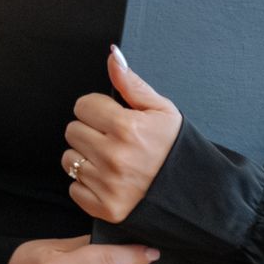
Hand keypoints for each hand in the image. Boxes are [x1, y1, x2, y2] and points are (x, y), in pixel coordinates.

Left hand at [63, 45, 183, 223]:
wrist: (195, 193)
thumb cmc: (176, 148)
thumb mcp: (161, 110)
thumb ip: (131, 83)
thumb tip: (112, 55)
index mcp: (127, 127)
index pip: (82, 105)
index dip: (97, 109)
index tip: (112, 118)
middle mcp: (114, 156)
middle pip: (72, 131)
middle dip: (90, 131)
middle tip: (113, 140)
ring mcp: (108, 185)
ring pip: (69, 159)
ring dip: (86, 158)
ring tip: (111, 161)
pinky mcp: (104, 208)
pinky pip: (74, 188)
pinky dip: (87, 185)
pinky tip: (109, 181)